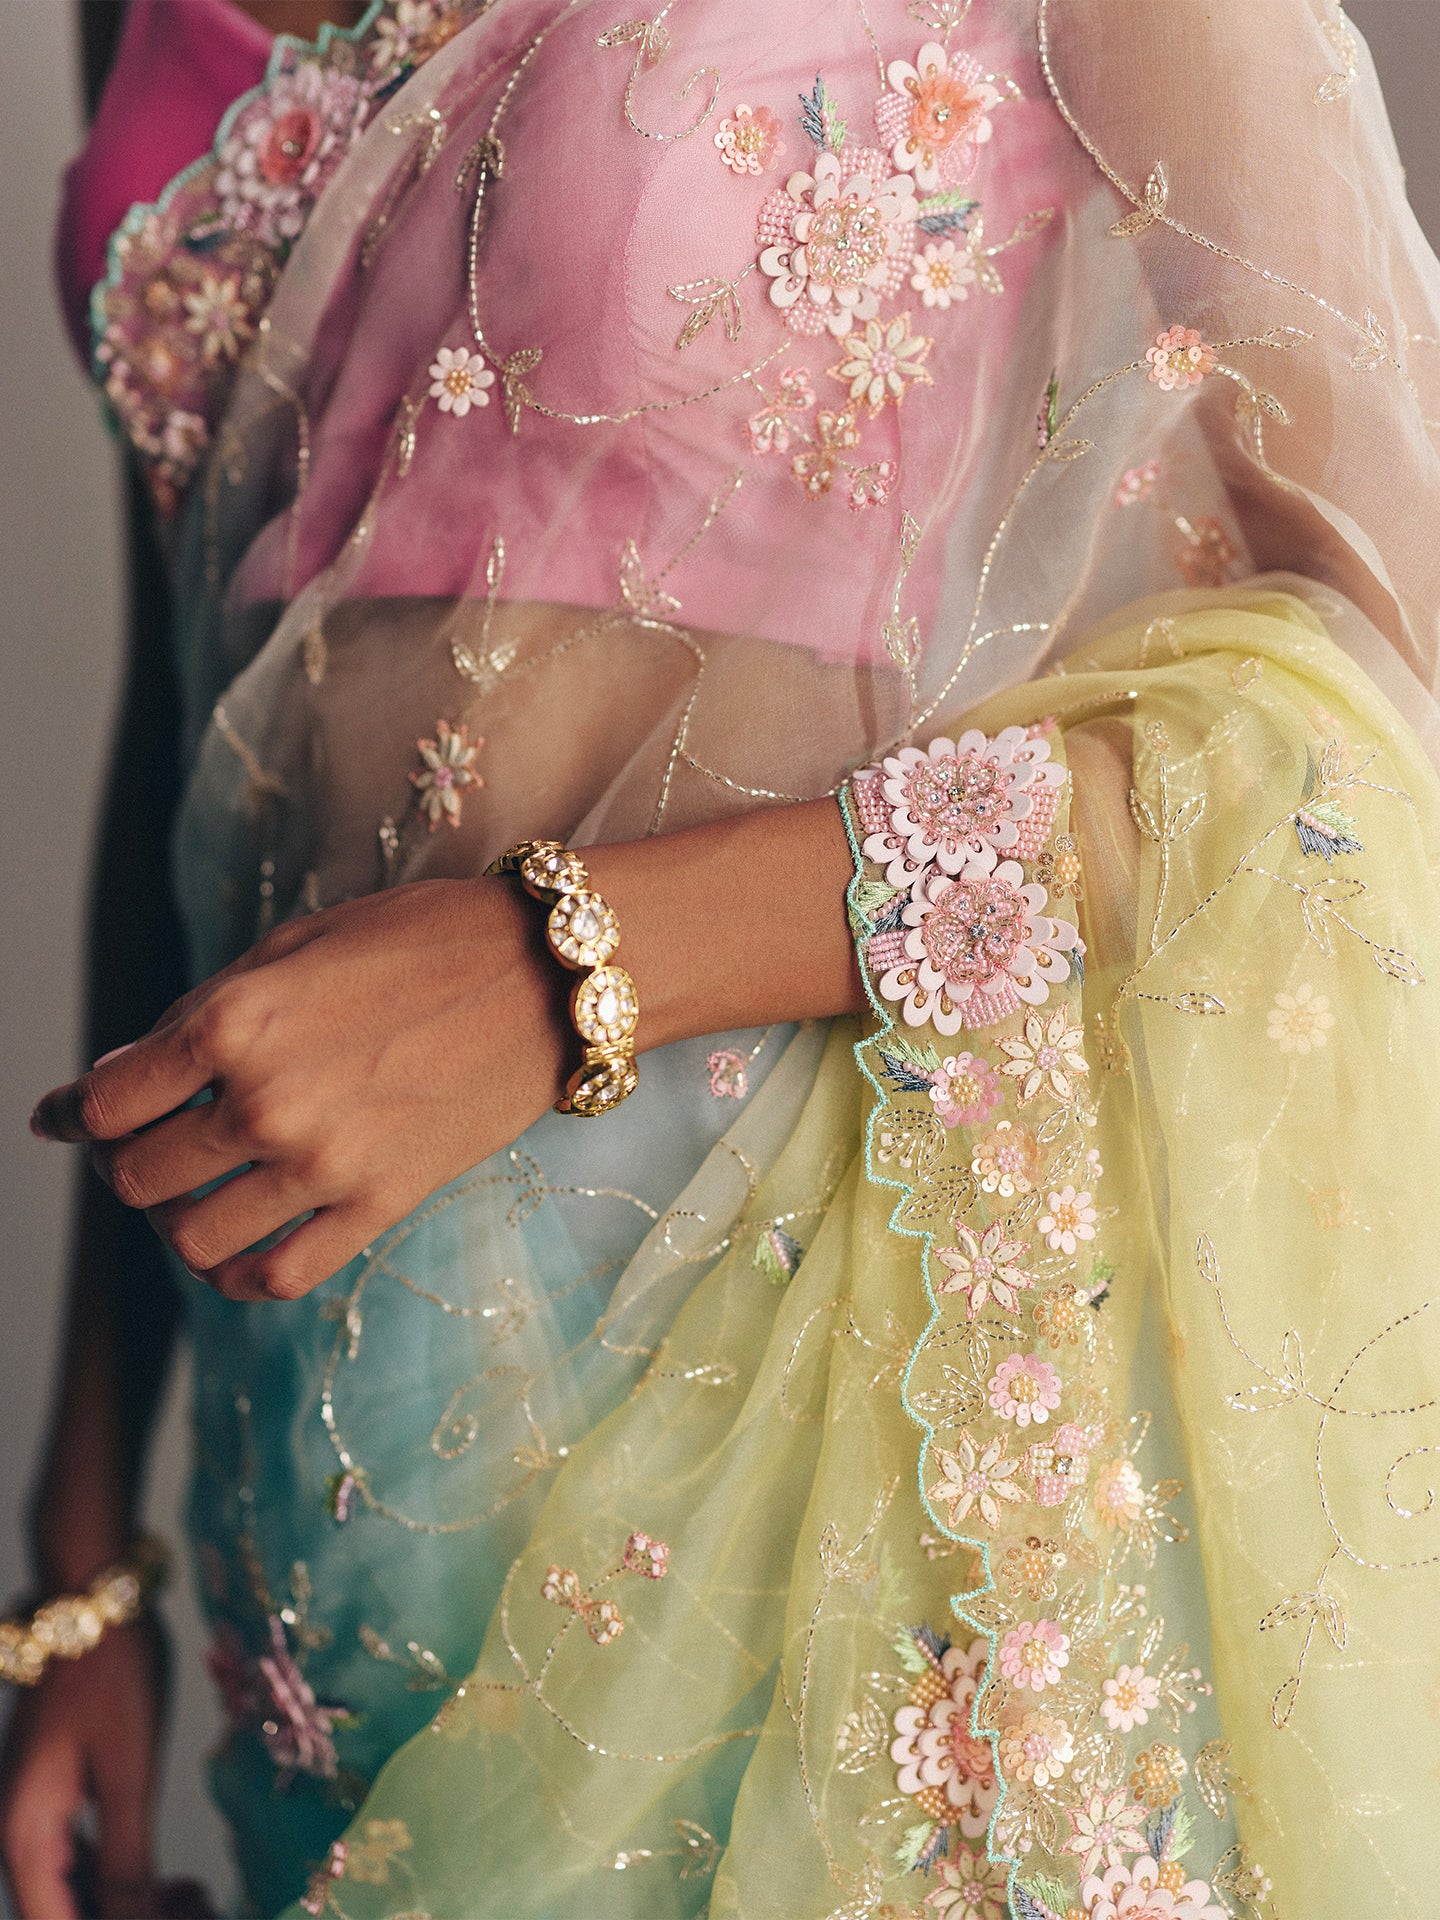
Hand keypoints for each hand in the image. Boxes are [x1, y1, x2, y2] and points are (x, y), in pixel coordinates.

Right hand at [0, 1622, 164, 1919]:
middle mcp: (18, 1835)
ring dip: (126, 1904)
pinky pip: (80, 1861)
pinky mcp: (57, 1797)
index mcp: (24, 1837)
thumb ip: (126, 1859)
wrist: (94, 1599)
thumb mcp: (129, 1771)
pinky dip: (120, 1876)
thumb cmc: (112, 1673)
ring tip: (190, 1899)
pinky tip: (169, 1880)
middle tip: (193, 1907)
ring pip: (72, 1892)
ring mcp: (34, 1816)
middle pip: (64, 1913)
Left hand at [30, 879, 568, 1302]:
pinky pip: (276, 1274)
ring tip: (196, 1194)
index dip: (76, 1114)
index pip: (104, 1104)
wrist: (547, 975)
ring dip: (175, 1221)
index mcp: (233, 1022)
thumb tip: (120, 1077)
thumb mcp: (295, 946)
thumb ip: (202, 1013)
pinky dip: (239, 1275)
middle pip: (136, 1177)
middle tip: (143, 1146)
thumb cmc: (423, 939)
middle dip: (124, 1163)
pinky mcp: (380, 1205)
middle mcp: (265, 1102)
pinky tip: (239, 1251)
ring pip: (192, 1236)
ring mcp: (323, 1165)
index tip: (74, 1118)